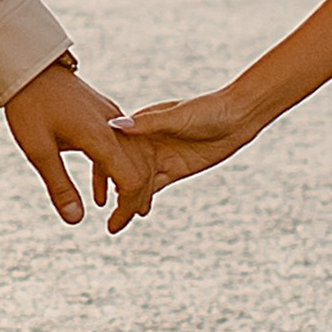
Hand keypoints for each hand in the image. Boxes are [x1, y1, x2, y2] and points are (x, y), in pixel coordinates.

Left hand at [2, 62, 151, 226]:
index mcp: (101, 136)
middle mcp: (113, 126)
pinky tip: (99, 193)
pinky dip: (113, 170)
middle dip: (133, 199)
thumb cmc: (29, 106)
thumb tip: (76, 221)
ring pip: (133, 156)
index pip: (131, 179)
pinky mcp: (102, 113)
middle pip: (139, 169)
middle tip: (119, 224)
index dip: (127, 207)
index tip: (114, 227)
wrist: (28, 66)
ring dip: (127, 184)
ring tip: (119, 211)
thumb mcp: (39, 151)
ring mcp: (110, 117)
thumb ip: (60, 186)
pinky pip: (120, 145)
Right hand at [103, 89, 259, 230]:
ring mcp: (159, 156)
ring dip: (126, 200)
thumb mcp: (177, 116)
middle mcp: (144, 141)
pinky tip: (137, 213)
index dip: (101, 167)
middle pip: (121, 169)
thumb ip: (148, 123)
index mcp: (139, 124)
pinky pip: (153, 187)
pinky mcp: (173, 169)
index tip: (95, 187)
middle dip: (111, 191)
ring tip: (116, 222)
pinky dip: (143, 200)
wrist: (237, 117)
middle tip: (105, 215)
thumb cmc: (207, 109)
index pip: (112, 147)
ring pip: (135, 181)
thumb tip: (115, 125)